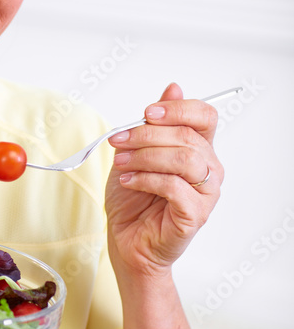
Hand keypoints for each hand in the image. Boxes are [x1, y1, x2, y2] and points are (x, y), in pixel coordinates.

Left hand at [104, 82, 222, 277]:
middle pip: (188, 136)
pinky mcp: (195, 214)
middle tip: (118, 140)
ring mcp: (205, 193)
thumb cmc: (133, 200)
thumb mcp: (135, 153)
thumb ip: (153, 124)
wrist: (127, 241)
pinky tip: (128, 181)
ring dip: (145, 156)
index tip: (146, 112)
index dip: (177, 109)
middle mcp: (209, 169)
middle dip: (146, 134)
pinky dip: (146, 179)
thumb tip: (172, 87)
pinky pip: (174, 186)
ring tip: (121, 163)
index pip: (205, 116)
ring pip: (184, 159)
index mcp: (199, 149)